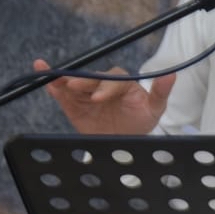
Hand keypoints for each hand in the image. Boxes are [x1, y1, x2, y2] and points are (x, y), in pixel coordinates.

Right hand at [34, 59, 175, 134]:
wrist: (124, 140)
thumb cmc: (140, 120)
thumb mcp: (154, 108)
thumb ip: (160, 92)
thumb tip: (172, 74)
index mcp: (122, 83)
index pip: (113, 80)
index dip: (106, 87)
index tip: (100, 98)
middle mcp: (103, 84)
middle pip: (91, 79)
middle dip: (83, 82)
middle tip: (75, 87)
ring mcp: (87, 93)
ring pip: (75, 83)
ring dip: (63, 78)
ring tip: (51, 75)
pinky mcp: (74, 104)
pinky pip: (62, 93)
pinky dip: (53, 85)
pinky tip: (43, 73)